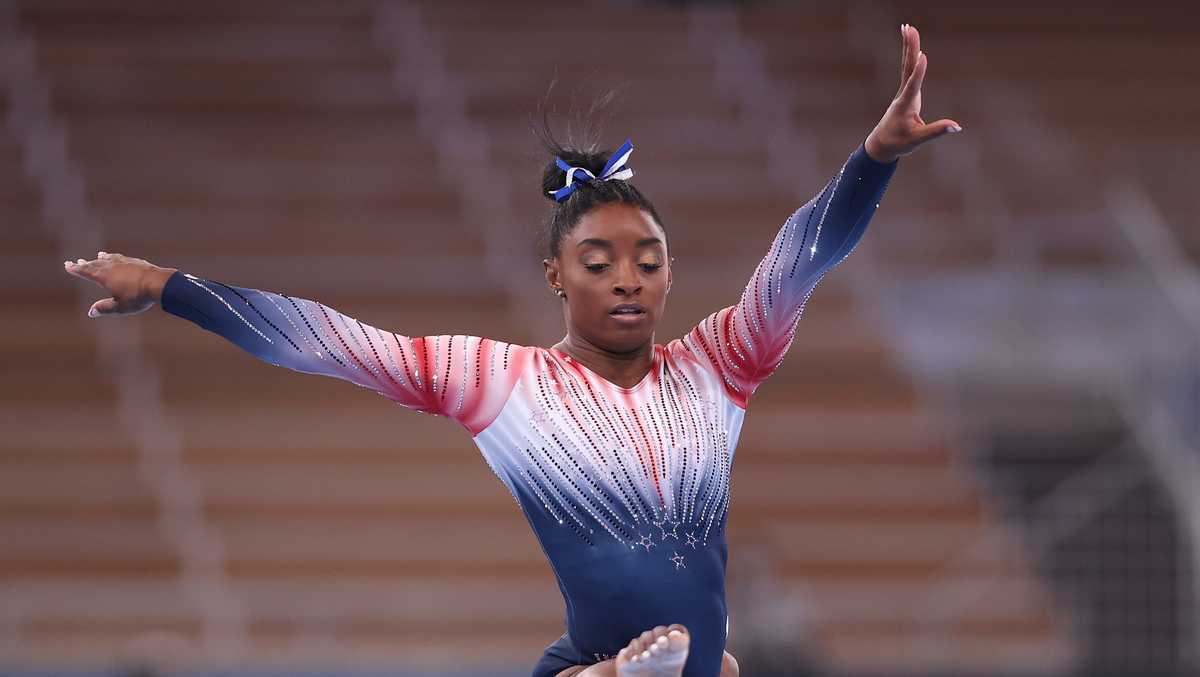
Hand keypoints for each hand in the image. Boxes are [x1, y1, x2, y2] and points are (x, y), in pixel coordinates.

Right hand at [62, 251, 176, 317]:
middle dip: (85, 264)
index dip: (76, 269)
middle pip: (95, 264)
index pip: (86, 272)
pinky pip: (122, 258)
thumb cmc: (138, 297)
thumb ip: (105, 308)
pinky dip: (116, 258)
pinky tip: (119, 258)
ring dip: (102, 259)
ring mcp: (124, 262)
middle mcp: (112, 266)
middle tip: (76, 262)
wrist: (159, 283)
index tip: (68, 265)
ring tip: (98, 256)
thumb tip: (91, 312)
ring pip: (109, 259)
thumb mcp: (120, 306)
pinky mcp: (136, 261)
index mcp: (104, 276)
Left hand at [864, 24, 961, 163]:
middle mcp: (903, 94)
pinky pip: (908, 70)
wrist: (881, 144)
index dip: (918, 71)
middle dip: (910, 48)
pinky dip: (911, 56)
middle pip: (907, 67)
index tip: (923, 55)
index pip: (913, 85)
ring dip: (909, 46)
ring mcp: (903, 92)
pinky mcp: (906, 92)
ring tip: (908, 28)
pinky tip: (914, 46)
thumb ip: (936, 131)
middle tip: (910, 28)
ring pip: (907, 65)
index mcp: (905, 104)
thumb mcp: (917, 140)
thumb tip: (956, 126)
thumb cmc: (898, 142)